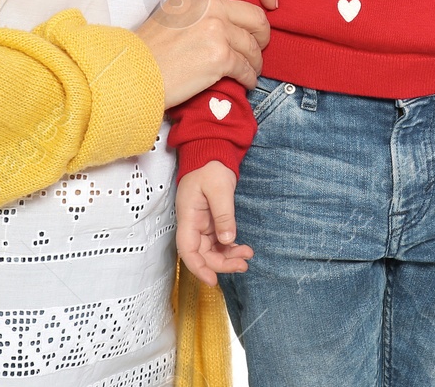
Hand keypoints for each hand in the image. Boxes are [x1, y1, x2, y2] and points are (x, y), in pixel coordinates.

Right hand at [135, 0, 277, 107]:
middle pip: (257, 17)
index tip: (272, 1)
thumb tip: (233, 11)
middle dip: (263, 36)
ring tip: (248, 69)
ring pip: (254, 46)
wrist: (132, 73)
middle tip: (257, 46)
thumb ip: (205, 3)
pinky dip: (249, 78)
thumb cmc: (151, 46)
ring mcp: (217, 29)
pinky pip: (247, 68)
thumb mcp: (176, 8)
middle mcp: (211, 3)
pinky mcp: (220, 57)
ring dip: (255, 61)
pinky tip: (244, 82)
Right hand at [176, 161, 252, 284]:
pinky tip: (242, 249)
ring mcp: (201, 224)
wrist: (211, 153)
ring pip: (211, 250)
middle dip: (221, 264)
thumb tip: (227, 240)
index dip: (198, 268)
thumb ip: (223, 215)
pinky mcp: (211, 222)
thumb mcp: (219, 188)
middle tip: (243, 265)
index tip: (212, 280)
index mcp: (188, 217)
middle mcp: (192, 224)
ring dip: (228, 257)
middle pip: (202, 254)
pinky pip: (218, 242)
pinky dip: (229, 248)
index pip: (187, 249)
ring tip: (247, 257)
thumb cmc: (210, 167)